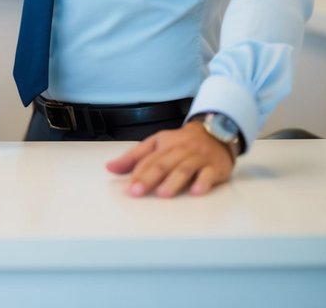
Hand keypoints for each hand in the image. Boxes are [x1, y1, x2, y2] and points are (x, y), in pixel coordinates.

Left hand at [105, 121, 235, 196]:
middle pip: (163, 163)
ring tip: (163, 194)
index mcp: (163, 144)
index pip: (148, 159)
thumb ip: (134, 157)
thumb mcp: (156, 144)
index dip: (137, 173)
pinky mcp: (215, 167)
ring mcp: (198, 158)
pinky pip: (209, 174)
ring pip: (184, 168)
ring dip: (173, 181)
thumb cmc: (181, 142)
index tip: (128, 187)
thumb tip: (110, 167)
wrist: (214, 132)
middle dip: (149, 178)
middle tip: (138, 191)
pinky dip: (203, 182)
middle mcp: (180, 150)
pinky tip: (196, 191)